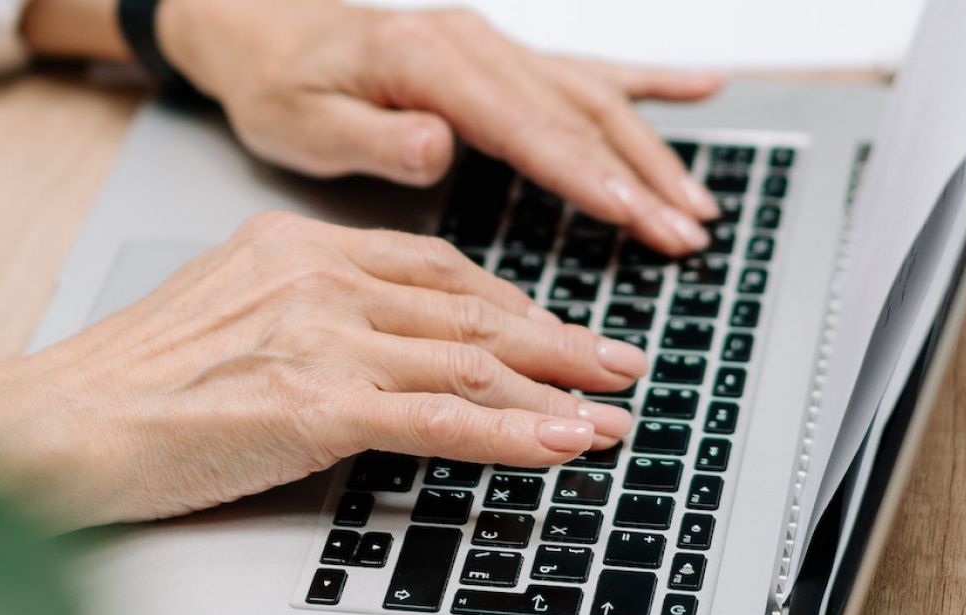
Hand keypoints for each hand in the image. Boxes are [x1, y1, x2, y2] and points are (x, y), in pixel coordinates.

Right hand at [0, 213, 646, 528]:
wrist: (59, 423)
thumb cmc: (130, 382)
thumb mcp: (229, 316)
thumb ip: (307, 314)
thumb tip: (377, 351)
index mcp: (296, 246)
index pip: (430, 268)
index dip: (507, 302)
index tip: (553, 325)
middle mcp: (317, 276)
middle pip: (467, 307)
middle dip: (555, 338)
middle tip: (617, 359)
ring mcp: (320, 336)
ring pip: (467, 360)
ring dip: (554, 388)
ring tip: (612, 408)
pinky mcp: (316, 403)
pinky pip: (441, 418)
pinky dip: (514, 433)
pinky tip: (561, 443)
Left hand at [152, 0, 723, 253]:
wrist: (264, 32)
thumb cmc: (279, 83)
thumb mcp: (303, 122)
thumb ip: (375, 138)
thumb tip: (438, 147)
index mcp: (427, 60)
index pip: (523, 125)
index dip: (583, 172)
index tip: (633, 212)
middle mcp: (472, 45)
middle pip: (574, 114)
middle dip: (638, 176)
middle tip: (685, 232)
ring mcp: (492, 47)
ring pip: (591, 96)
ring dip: (650, 150)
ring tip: (697, 205)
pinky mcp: (499, 58)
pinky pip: (583, 69)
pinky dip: (646, 82)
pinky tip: (701, 88)